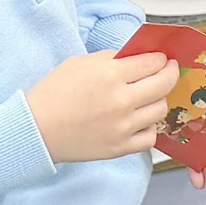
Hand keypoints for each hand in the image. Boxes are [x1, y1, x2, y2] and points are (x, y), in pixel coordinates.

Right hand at [25, 51, 177, 162]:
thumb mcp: (79, 63)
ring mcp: (122, 127)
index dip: (160, 58)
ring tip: (149, 97)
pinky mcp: (119, 148)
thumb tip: (135, 57)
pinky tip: (139, 121)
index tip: (161, 59)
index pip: (152, 62)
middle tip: (168, 71)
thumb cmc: (52, 95)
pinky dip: (149, 128)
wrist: (35, 130)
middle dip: (170, 73)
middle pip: (164, 84)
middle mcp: (121, 101)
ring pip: (160, 110)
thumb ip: (111, 58)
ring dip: (158, 100)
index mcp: (110, 75)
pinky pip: (150, 137)